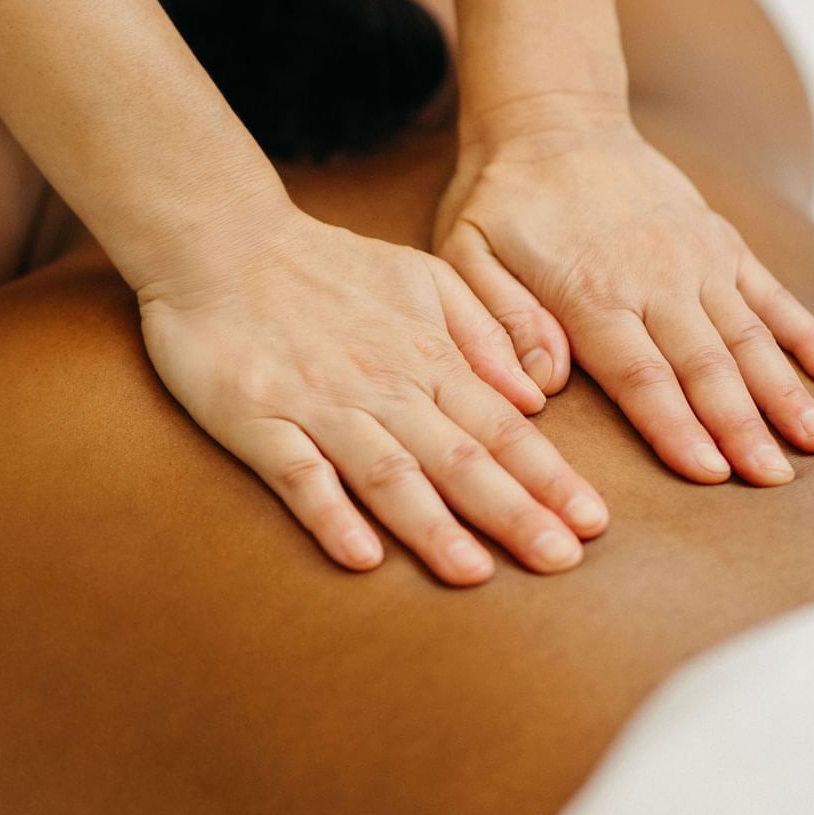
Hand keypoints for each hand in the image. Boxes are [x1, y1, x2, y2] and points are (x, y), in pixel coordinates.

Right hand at [136, 204, 608, 582]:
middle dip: (513, 512)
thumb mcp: (422, 278)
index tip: (592, 522)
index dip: (548, 477)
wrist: (222, 242)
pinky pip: (298, 475)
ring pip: (387, 473)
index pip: (502, 428)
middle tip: (561, 559)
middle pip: (458, 458)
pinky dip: (330, 514)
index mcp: (426, 358)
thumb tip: (536, 396)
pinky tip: (360, 556)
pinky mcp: (257, 420)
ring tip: (474, 572)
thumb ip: (482, 331)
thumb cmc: (325, 267)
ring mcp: (319, 407)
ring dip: (432, 525)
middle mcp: (382, 388)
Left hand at [436, 115, 813, 483]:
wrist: (554, 119)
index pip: (641, 375)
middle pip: (705, 364)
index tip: (711, 474)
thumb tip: (542, 386)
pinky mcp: (721, 242)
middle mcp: (656, 276)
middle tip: (771, 479)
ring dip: (785, 393)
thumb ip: (499, 319)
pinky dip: (807, 336)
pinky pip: (772, 295)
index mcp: (590, 291)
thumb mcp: (465, 252)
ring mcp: (697, 258)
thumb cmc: (502, 198)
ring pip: (749, 336)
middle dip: (742, 427)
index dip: (677, 427)